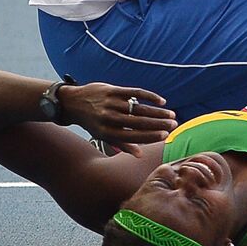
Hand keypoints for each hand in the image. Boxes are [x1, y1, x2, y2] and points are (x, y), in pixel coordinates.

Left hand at [57, 83, 175, 156]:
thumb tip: (140, 155)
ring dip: (157, 111)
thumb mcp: (102, 136)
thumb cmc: (92, 122)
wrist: (72, 103)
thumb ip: (122, 144)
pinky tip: (161, 100)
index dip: (150, 136)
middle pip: (139, 122)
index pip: (133, 136)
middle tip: (174, 124)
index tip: (165, 135)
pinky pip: (135, 92)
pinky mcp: (113, 90)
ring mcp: (111, 103)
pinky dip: (149, 96)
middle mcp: (109, 118)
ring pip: (139, 108)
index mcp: (106, 132)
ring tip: (171, 114)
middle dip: (158, 123)